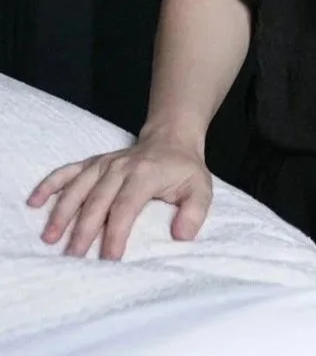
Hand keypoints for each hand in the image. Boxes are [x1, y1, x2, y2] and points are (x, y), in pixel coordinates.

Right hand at [26, 132, 211, 260]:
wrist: (171, 138)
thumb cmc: (184, 170)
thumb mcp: (201, 188)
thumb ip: (195, 212)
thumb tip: (181, 236)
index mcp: (146, 173)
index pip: (126, 206)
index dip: (116, 232)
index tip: (108, 258)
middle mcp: (121, 166)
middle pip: (98, 200)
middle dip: (84, 229)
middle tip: (73, 257)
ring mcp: (104, 163)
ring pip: (78, 187)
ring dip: (63, 211)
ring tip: (50, 237)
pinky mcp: (94, 163)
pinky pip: (68, 171)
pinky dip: (50, 185)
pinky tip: (34, 202)